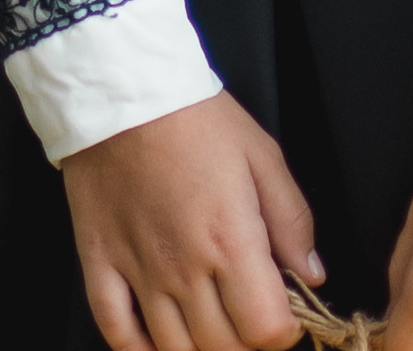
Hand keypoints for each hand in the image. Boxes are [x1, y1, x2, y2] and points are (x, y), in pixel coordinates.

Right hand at [64, 90, 322, 350]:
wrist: (122, 87)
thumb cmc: (195, 116)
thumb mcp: (262, 154)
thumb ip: (293, 220)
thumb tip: (312, 275)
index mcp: (230, 240)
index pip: (266, 330)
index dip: (284, 331)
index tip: (283, 312)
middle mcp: (184, 268)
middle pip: (223, 348)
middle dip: (246, 343)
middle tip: (247, 315)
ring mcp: (138, 272)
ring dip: (200, 348)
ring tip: (211, 326)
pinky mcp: (100, 265)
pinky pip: (118, 334)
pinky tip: (159, 343)